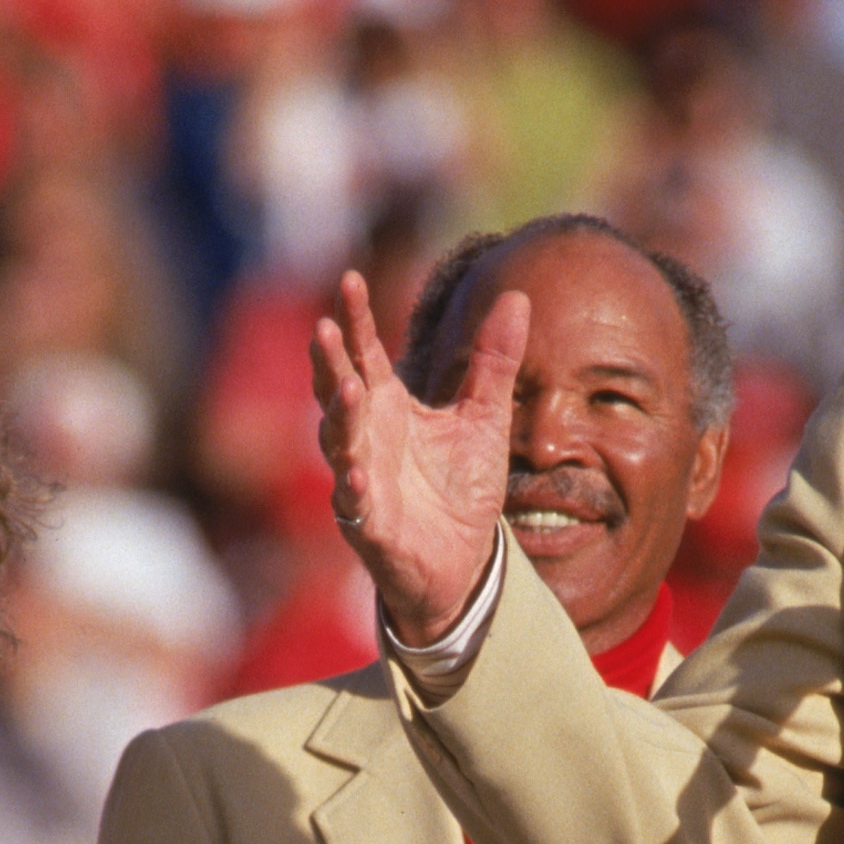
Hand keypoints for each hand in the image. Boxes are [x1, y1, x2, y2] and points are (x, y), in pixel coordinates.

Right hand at [312, 268, 523, 646]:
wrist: (464, 562)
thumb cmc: (461, 487)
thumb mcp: (486, 417)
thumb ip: (494, 360)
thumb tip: (518, 294)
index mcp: (389, 406)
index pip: (366, 353)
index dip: (355, 320)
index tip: (350, 280)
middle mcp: (366, 437)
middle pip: (338, 390)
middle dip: (329, 361)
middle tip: (325, 328)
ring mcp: (362, 480)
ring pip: (340, 441)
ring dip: (339, 415)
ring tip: (346, 386)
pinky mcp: (369, 525)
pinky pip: (354, 503)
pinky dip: (353, 487)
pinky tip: (356, 471)